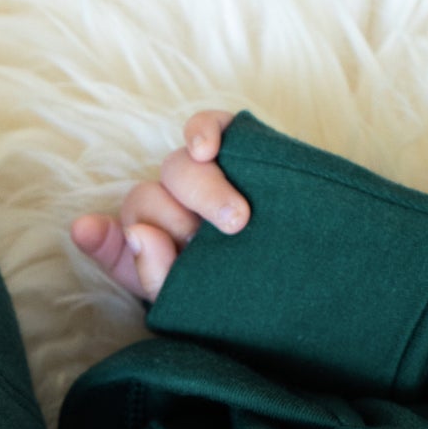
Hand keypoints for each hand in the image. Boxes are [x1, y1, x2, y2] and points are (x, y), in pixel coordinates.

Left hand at [70, 110, 249, 301]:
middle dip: (173, 221)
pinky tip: (206, 148)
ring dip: (201, 191)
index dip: (105, 239)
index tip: (107, 235)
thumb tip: (137, 234)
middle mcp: (173, 214)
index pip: (118, 242)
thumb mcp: (201, 305)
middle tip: (210, 242)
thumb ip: (157, 276)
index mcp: (157, 256)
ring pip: (174, 167)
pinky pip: (207, 123)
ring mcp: (204, 181)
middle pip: (145, 200)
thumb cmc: (255, 301)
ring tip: (237, 220)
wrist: (322, 285)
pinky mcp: (238, 150)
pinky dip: (201, 129)